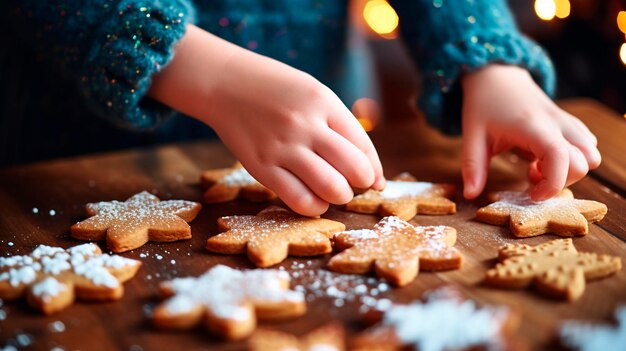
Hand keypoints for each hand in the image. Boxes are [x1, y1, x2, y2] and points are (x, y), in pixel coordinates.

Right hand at [149, 25, 384, 215]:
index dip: (374, 170)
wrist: (224, 83)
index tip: (374, 181)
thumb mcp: (312, 93)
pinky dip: (315, 207)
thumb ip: (340, 125)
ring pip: (330, 187)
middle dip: (361, 184)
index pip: (363, 146)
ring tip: (334, 192)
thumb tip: (370, 171)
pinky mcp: (262, 167)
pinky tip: (314, 200)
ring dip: (340, 196)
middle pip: (354, 169)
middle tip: (353, 184)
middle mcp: (306, 124)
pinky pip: (299, 199)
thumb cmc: (276, 90)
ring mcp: (283, 147)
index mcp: (323, 102)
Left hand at [460, 64, 599, 200]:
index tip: (532, 195)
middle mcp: (557, 123)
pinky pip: (587, 146)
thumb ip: (473, 167)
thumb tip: (470, 195)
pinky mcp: (569, 123)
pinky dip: (573, 159)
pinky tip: (543, 156)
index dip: (552, 184)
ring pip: (592, 154)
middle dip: (561, 181)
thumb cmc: (484, 104)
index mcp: (533, 126)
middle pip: (585, 162)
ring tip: (538, 165)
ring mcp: (567, 122)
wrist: (497, 75)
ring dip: (570, 170)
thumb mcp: (472, 136)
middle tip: (530, 176)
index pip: (560, 158)